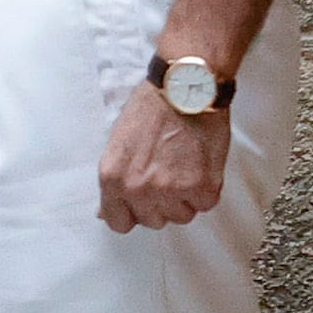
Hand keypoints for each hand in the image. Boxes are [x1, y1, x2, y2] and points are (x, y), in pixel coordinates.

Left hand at [98, 84, 230, 231]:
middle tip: (168, 175)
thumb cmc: (151, 108)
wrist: (185, 89)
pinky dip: (206, 189)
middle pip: (152, 221)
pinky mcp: (201, 187)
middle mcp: (138, 189)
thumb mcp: (118, 143)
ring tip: (185, 167)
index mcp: (112, 178)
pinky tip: (200, 165)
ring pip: (181, 216)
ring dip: (185, 198)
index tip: (140, 203)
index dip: (132, 213)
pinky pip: (205, 204)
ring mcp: (171, 191)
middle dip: (160, 204)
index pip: (118, 223)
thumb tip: (106, 210)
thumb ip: (115, 180)